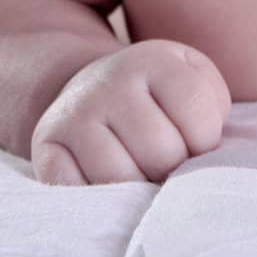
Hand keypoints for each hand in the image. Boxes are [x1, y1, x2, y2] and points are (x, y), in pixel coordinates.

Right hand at [31, 39, 232, 184]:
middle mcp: (110, 80)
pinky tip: (104, 181)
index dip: (205, 142)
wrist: (91, 89)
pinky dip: (94, 198)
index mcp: (154, 59)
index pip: (198, 115)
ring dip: (136, 188)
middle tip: (164, 163)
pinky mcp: (46, 144)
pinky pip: (74, 189)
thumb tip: (204, 151)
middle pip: (161, 152)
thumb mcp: (192, 79)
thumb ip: (211, 105)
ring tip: (139, 173)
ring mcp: (75, 112)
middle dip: (171, 169)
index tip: (194, 142)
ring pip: (119, 178)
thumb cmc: (156, 96)